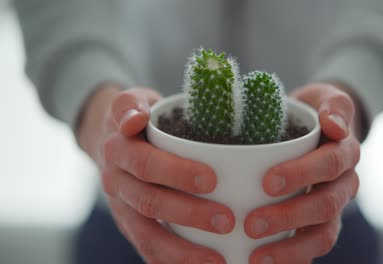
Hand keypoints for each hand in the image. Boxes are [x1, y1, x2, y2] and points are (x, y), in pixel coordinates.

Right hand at [77, 83, 233, 263]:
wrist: (107, 141)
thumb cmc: (136, 119)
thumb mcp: (131, 101)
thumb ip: (131, 105)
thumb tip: (135, 119)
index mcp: (119, 148)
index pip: (146, 162)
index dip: (176, 172)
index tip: (211, 179)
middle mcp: (115, 180)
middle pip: (150, 201)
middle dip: (190, 213)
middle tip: (228, 220)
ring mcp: (120, 206)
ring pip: (147, 234)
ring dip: (182, 251)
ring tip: (218, 260)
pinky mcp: (128, 224)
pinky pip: (146, 249)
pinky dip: (170, 262)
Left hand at [244, 83, 360, 263]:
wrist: (321, 129)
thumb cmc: (314, 114)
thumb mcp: (325, 98)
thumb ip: (334, 105)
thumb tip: (334, 125)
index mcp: (345, 153)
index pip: (331, 164)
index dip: (303, 174)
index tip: (268, 182)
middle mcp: (343, 184)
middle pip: (326, 205)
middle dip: (289, 217)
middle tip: (252, 224)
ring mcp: (333, 207)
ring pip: (323, 235)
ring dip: (290, 248)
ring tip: (257, 257)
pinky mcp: (319, 224)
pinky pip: (311, 247)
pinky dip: (292, 260)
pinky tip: (261, 263)